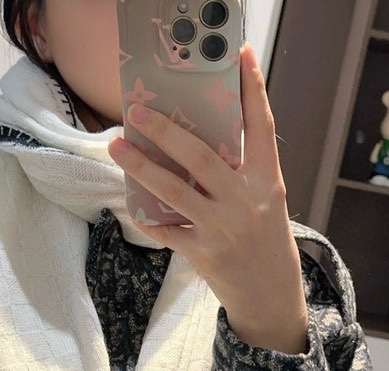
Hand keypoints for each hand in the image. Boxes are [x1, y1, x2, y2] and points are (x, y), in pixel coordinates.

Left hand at [108, 43, 308, 354]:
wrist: (271, 296)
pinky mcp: (204, 254)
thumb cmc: (265, 242)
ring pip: (176, 190)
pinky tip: (134, 208)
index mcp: (266, 181)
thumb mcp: (264, 202)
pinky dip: (149, 219)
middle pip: (202, 156)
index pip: (261, 127)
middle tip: (137, 111)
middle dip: (165, 131)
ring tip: (117, 147)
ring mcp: (223, 229)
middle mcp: (245, 201)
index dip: (253, 89)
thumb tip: (198, 140)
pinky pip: (168, 231)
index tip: (241, 55)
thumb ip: (241, 172)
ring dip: (142, 167)